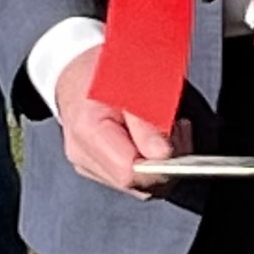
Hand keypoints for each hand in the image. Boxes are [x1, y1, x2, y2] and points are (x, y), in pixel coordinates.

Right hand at [50, 42, 195, 194]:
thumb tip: (162, 154)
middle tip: (176, 129)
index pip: (128, 171)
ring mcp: (86, 162)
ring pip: (137, 186)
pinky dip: (150, 163)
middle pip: (134, 183)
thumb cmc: (106, 68)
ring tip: (165, 129)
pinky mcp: (95, 167)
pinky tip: (153, 139)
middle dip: (165, 162)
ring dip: (160, 163)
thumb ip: (148, 120)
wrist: (78, 67)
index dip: (159, 162)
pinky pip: (132, 179)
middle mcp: (81, 152)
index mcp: (86, 128)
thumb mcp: (134, 81)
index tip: (175, 138)